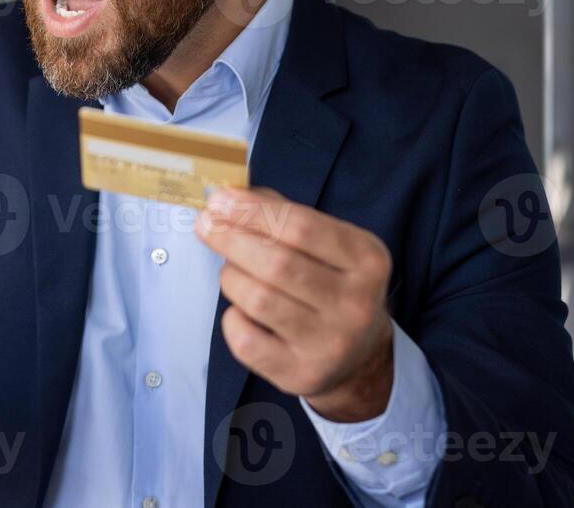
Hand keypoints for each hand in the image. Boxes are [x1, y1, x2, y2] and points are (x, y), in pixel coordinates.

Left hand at [197, 187, 393, 421]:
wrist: (358, 355)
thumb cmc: (331, 284)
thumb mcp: (327, 244)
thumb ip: (282, 214)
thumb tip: (228, 198)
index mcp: (367, 259)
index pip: (302, 226)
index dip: (254, 211)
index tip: (220, 199)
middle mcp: (355, 303)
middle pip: (277, 263)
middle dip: (231, 239)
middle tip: (206, 225)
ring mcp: (330, 344)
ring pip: (258, 299)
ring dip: (232, 277)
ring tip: (232, 270)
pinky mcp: (301, 374)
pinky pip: (245, 340)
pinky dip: (232, 318)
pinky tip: (241, 309)